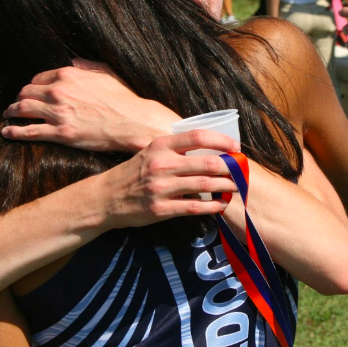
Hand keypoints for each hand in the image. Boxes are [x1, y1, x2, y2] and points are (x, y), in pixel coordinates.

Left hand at [2, 58, 180, 151]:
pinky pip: (29, 131)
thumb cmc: (123, 97)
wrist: (132, 121)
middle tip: (15, 104)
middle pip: (26, 92)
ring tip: (8, 115)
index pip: (38, 78)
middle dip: (19, 98)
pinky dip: (14, 131)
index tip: (29, 91)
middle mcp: (58, 91)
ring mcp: (58, 112)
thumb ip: (85, 65)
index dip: (31, 86)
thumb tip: (73, 60)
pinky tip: (6, 132)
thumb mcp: (105, 72)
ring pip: (23, 109)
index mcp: (68, 74)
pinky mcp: (60, 133)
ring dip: (12, 112)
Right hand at [97, 129, 240, 228]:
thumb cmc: (133, 173)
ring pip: (205, 184)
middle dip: (229, 167)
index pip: (197, 137)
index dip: (221, 141)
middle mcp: (161, 164)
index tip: (235, 147)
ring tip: (236, 186)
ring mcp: (161, 188)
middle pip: (207, 162)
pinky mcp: (161, 209)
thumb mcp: (150, 152)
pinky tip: (221, 205)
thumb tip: (209, 148)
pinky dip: (213, 206)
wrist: (106, 198)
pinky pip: (195, 207)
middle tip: (240, 170)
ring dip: (226, 186)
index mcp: (160, 146)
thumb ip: (175, 149)